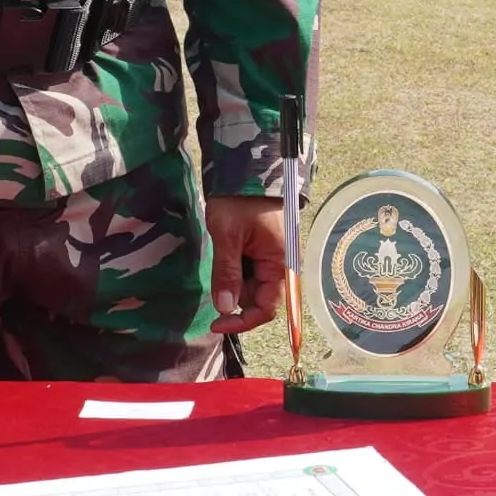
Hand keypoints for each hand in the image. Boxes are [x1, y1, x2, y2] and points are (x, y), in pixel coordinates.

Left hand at [205, 192, 289, 336]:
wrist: (245, 170)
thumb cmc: (239, 201)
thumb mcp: (227, 236)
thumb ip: (227, 273)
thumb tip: (225, 309)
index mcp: (280, 264)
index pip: (267, 308)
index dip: (243, 322)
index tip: (217, 324)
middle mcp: (280, 266)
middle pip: (258, 300)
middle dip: (234, 298)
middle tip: (214, 279)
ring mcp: (271, 260)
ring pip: (250, 287)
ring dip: (232, 282)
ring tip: (222, 253)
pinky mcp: (262, 252)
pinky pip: (248, 273)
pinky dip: (234, 272)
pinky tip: (226, 253)